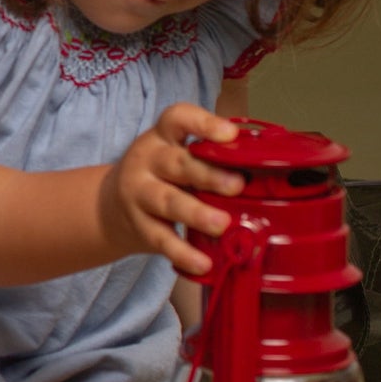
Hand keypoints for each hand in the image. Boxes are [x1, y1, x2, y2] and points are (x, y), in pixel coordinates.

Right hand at [99, 104, 243, 274]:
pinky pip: (161, 239)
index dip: (202, 123)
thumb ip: (212, 157)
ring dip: (196, 212)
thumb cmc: (162, 176)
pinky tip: (203, 262)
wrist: (110, 206)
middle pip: (176, 163)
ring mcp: (140, 194)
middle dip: (207, 174)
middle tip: (237, 185)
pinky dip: (182, 252)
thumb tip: (270, 164)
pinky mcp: (139, 226)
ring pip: (167, 201)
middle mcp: (148, 161)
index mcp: (163, 137)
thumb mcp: (176, 154)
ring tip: (222, 225)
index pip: (177, 118)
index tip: (229, 134)